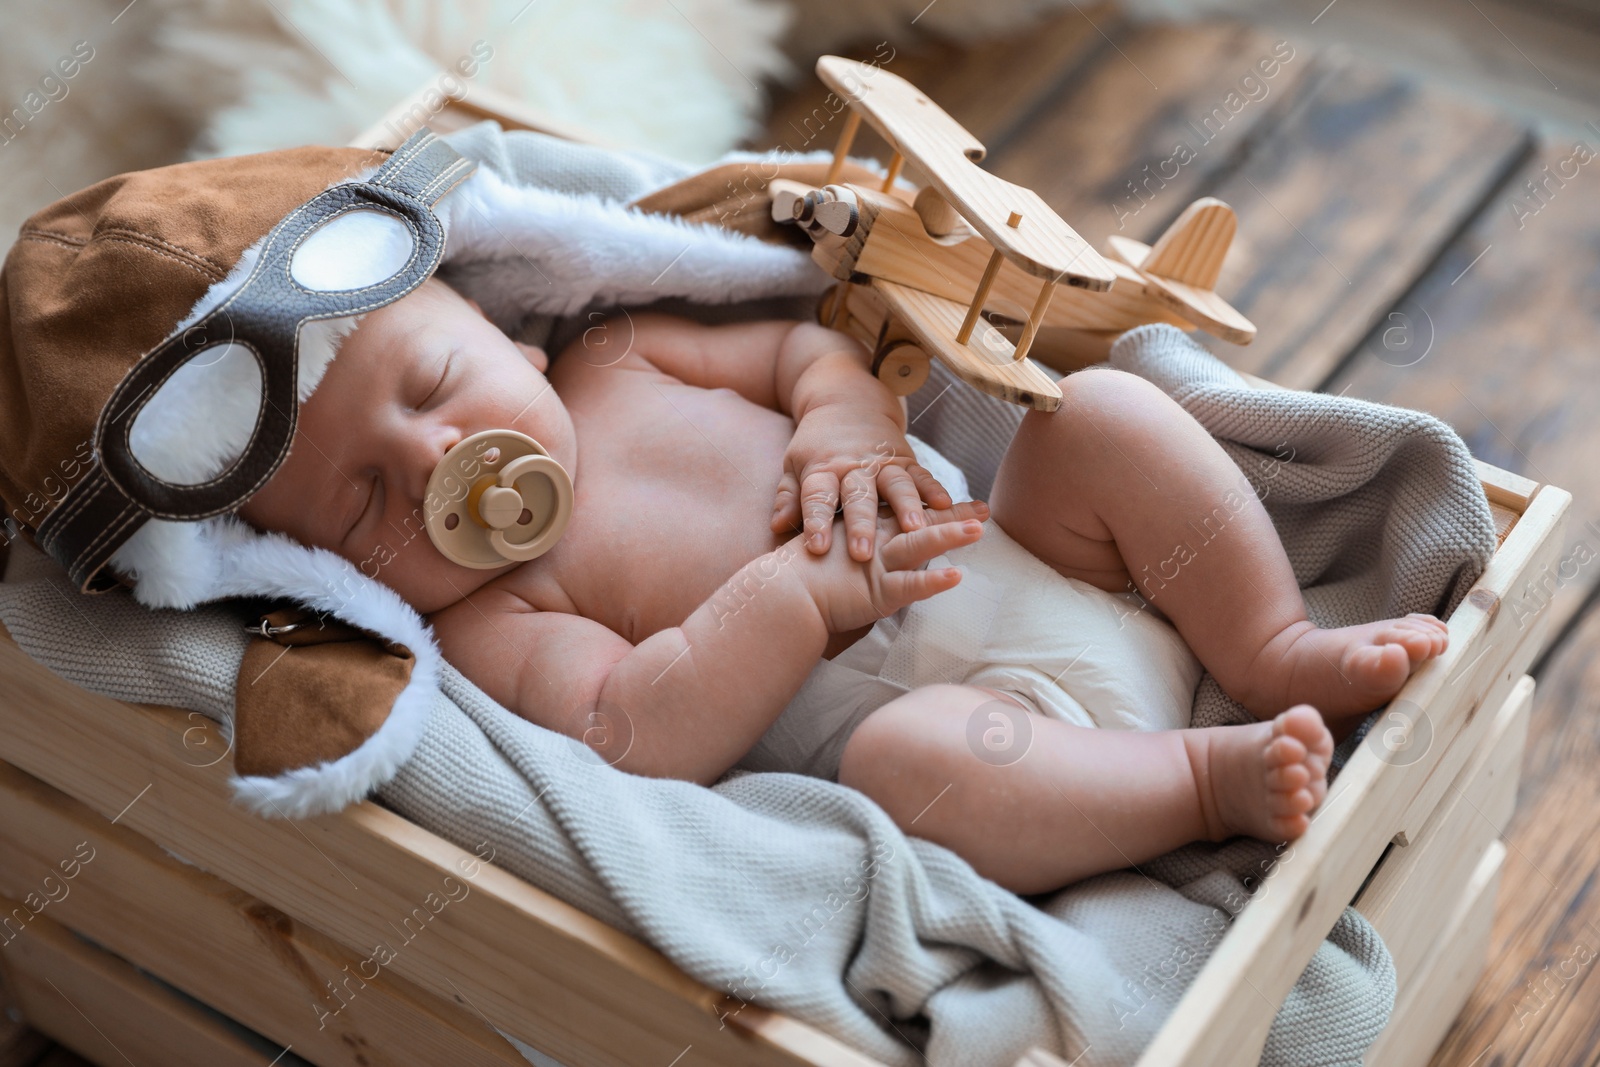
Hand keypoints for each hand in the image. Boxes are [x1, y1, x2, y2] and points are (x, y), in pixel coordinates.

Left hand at [771, 403, 954, 561]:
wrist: (848, 400)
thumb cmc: (818, 444)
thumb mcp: (795, 464)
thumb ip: (789, 496)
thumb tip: (777, 526)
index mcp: (822, 469)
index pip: (817, 496)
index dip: (816, 521)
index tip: (816, 548)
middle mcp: (853, 467)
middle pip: (857, 496)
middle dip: (861, 525)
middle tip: (862, 553)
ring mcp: (883, 463)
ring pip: (896, 485)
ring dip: (906, 507)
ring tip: (914, 529)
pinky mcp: (906, 460)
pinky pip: (922, 475)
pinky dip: (934, 489)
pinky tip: (946, 506)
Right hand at [790, 512, 984, 634]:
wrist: (780, 594)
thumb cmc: (797, 573)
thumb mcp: (818, 544)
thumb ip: (828, 531)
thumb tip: (823, 523)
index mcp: (863, 526)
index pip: (901, 509)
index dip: (928, 503)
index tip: (954, 500)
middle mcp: (873, 538)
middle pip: (917, 519)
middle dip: (951, 514)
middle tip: (983, 510)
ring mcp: (878, 563)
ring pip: (919, 543)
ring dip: (950, 535)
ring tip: (980, 529)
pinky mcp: (878, 589)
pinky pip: (911, 584)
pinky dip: (933, 580)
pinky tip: (957, 576)